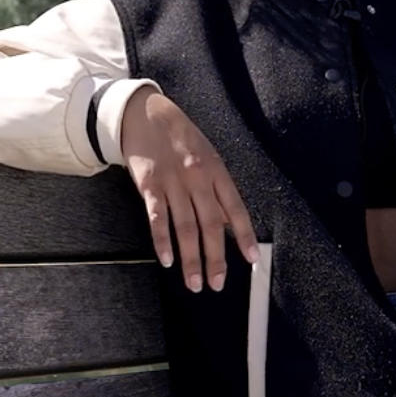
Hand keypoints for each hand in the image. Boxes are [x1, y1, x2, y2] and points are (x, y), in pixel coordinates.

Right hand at [120, 87, 258, 291]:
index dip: (244, 235)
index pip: (235, 208)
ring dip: (191, 259)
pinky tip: (168, 259)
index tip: (251, 259)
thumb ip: (217, 189)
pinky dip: (163, 241)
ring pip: (186, 227)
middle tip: (218, 283)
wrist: (144, 112)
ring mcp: (173, 181)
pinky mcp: (149, 185)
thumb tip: (228, 224)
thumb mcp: (207, 155)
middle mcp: (197, 177)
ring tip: (195, 282)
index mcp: (216, 170)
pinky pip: (158, 217)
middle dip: (216, 258)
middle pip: (211, 224)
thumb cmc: (178, 136)